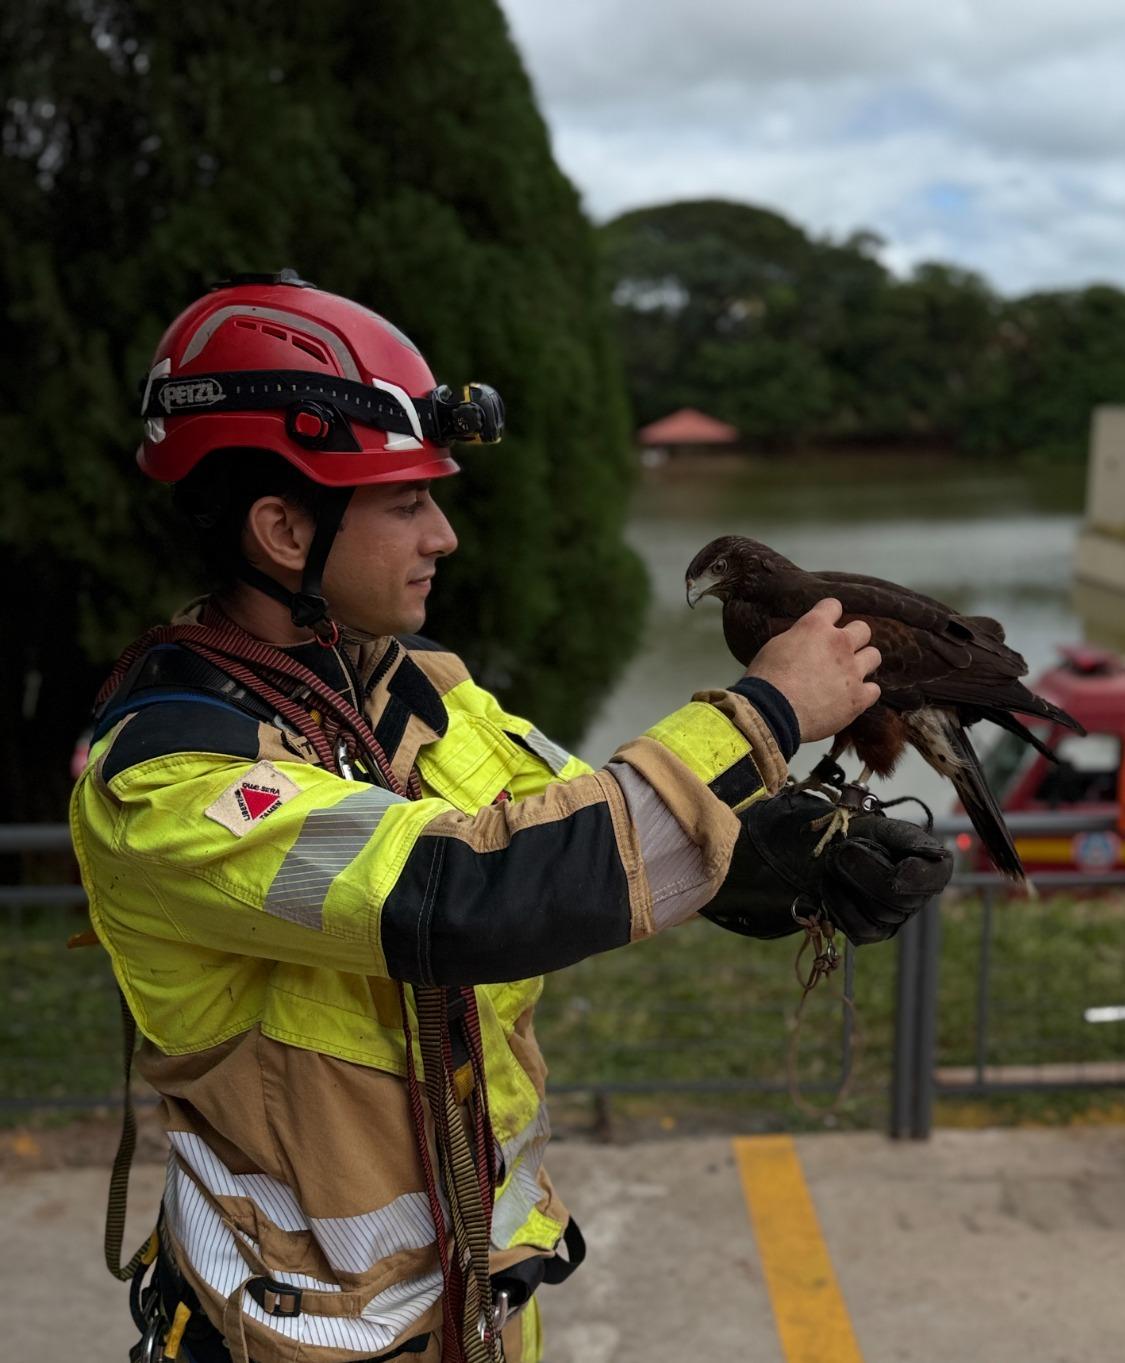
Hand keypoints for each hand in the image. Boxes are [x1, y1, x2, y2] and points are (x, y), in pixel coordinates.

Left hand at [699, 790, 952, 945]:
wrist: (825, 849)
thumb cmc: (859, 833)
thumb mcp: (882, 826)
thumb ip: (907, 839)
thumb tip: (928, 861)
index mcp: (932, 866)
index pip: (934, 878)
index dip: (917, 878)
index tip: (898, 871)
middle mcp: (917, 898)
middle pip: (896, 898)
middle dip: (863, 871)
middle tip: (841, 851)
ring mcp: (894, 919)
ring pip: (876, 915)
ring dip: (846, 885)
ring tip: (833, 863)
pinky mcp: (869, 932)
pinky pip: (856, 929)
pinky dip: (837, 905)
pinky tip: (828, 886)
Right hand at [744, 598, 880, 741]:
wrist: (771, 713)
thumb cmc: (765, 680)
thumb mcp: (776, 646)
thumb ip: (798, 639)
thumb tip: (806, 643)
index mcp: (815, 627)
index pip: (833, 606)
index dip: (830, 614)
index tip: (827, 623)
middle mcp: (839, 644)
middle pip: (862, 629)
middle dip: (853, 638)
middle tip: (841, 652)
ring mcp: (852, 671)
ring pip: (874, 656)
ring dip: (863, 663)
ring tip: (850, 675)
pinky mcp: (858, 698)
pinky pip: (874, 689)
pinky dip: (864, 693)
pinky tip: (851, 698)